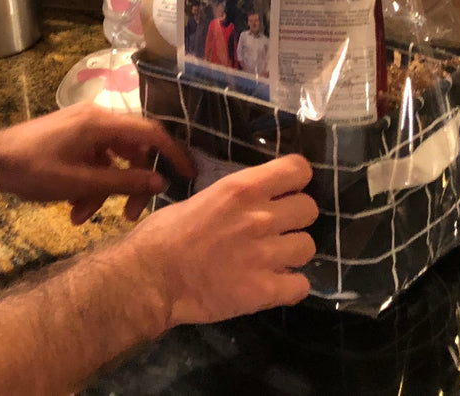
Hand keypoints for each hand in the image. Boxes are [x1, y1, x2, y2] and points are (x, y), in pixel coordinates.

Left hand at [0, 103, 196, 222]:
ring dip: (104, 190)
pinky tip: (74, 209)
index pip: (151, 133)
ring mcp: (82, 128)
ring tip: (84, 217)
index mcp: (101, 122)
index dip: (173, 154)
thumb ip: (124, 182)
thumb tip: (160, 182)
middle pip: (132, 150)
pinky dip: (89, 183)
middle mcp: (96, 118)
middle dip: (130, 185)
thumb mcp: (81, 182)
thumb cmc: (34, 170)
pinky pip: (93, 160)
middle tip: (129, 215)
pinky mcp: (71, 138)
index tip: (189, 176)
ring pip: (111, 160)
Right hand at [120, 154, 317, 327]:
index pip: (297, 170)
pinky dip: (289, 286)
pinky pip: (301, 285)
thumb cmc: (161, 234)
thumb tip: (246, 205)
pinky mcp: (265, 290)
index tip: (286, 188)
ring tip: (273, 258)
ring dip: (292, 252)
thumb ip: (230, 201)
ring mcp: (265, 255)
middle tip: (277, 227)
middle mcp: (260, 217)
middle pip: (309, 209)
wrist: (150, 278)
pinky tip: (272, 284)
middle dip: (295, 217)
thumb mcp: (198, 200)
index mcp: (240, 190)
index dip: (295, 179)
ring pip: (309, 247)